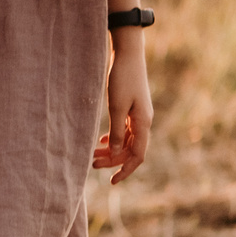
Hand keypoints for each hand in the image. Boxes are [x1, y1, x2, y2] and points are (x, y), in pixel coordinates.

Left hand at [95, 43, 153, 183]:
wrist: (128, 55)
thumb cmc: (122, 79)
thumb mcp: (116, 106)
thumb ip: (115, 131)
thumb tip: (114, 153)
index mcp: (143, 123)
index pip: (137, 155)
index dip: (125, 170)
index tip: (112, 181)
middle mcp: (144, 122)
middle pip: (130, 150)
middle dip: (113, 160)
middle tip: (91, 164)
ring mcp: (139, 115)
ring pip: (126, 141)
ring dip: (111, 150)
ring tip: (92, 155)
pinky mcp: (132, 108)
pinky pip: (125, 130)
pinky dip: (113, 138)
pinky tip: (100, 141)